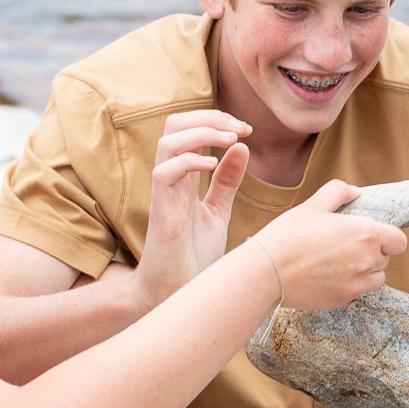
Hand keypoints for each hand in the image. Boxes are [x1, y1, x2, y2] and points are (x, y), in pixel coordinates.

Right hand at [135, 110, 252, 306]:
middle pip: (175, 124)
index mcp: (185, 174)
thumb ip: (227, 181)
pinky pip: (165, 171)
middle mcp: (172, 177)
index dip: (217, 119)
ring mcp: (164, 191)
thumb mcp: (218, 212)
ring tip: (231, 139)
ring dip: (201, 132)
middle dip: (209, 116)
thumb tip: (242, 147)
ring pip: (168, 141)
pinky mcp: (161, 210)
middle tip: (240, 128)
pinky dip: (190, 161)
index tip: (247, 129)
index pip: (190, 127)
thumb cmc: (193, 255)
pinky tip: (214, 165)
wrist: (178, 291)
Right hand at [255, 181, 407, 312]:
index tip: (373, 235)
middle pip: (386, 259)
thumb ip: (337, 193)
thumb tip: (354, 192)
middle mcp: (366, 261)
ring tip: (340, 263)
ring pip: (375, 279)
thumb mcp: (312, 206)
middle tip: (347, 245)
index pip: (399, 241)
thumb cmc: (288, 236)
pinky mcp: (343, 300)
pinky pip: (357, 293)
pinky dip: (349, 286)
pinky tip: (327, 276)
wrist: (266, 273)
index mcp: (365, 234)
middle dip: (373, 252)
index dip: (389, 237)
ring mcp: (356, 284)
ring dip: (365, 271)